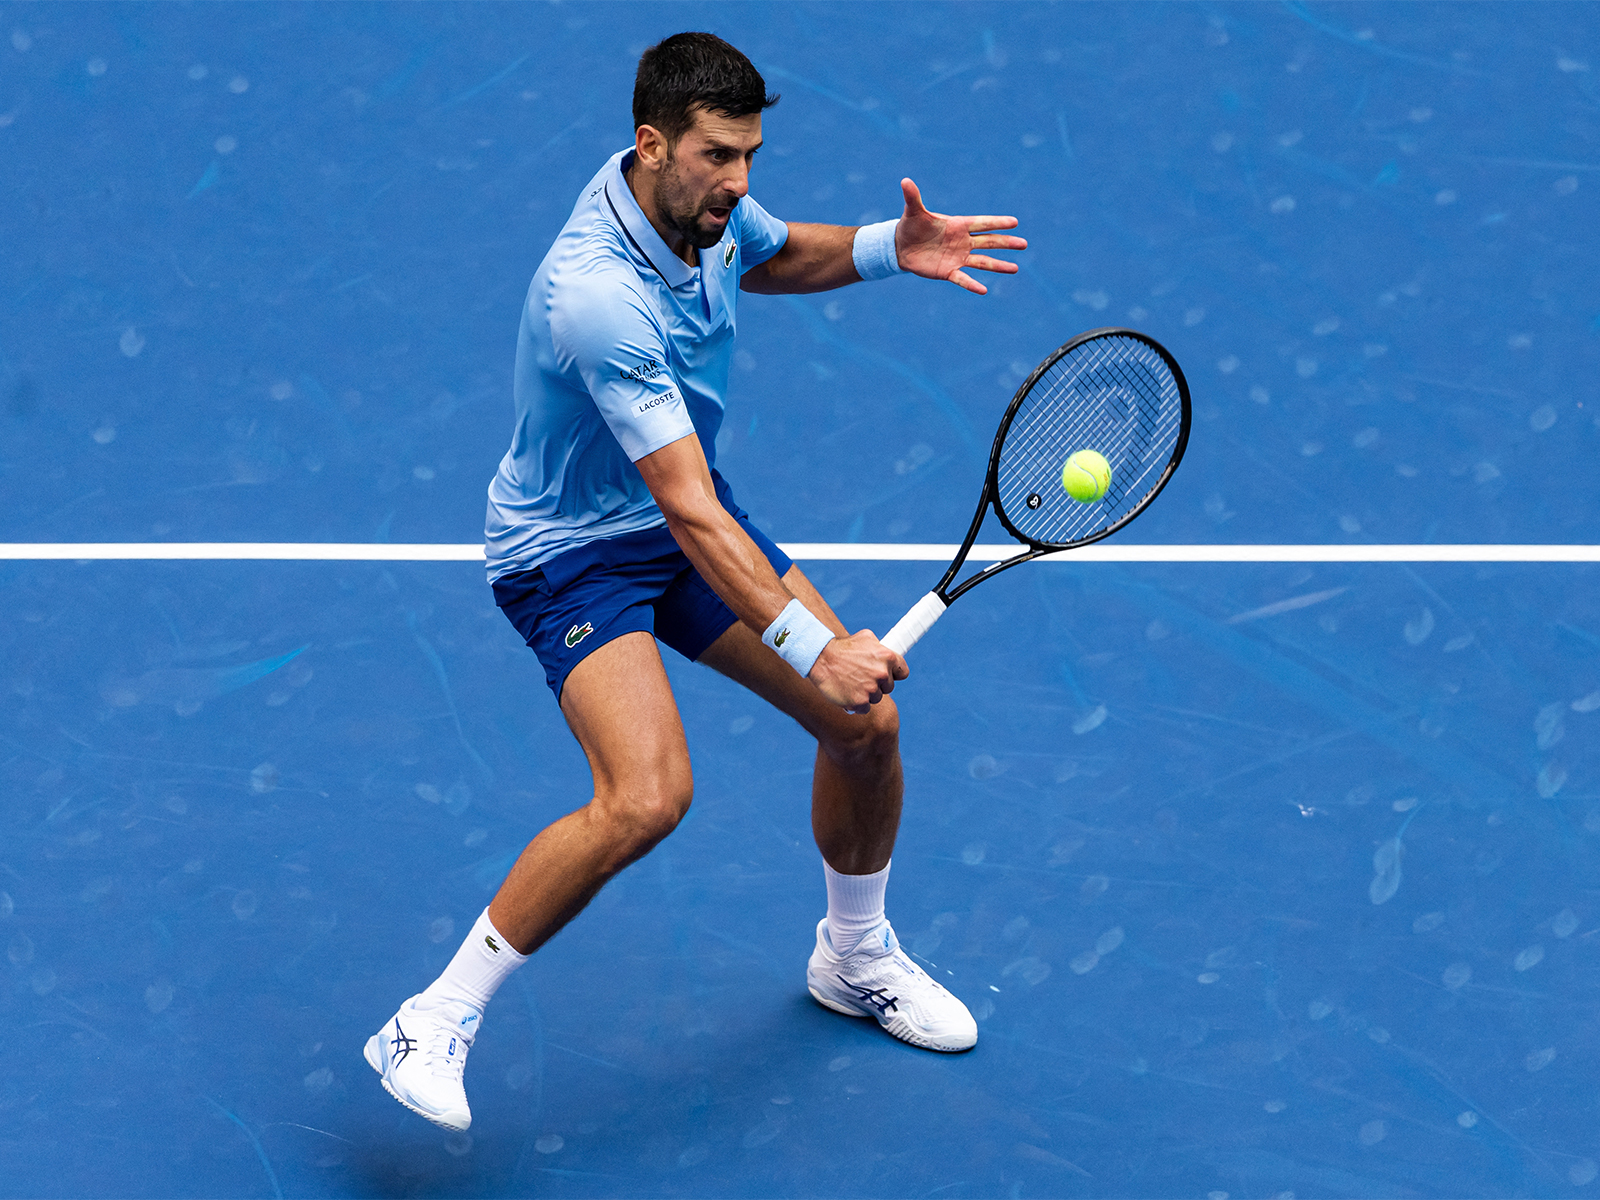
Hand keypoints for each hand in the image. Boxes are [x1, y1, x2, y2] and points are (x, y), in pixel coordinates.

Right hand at [808, 631, 908, 713]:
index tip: (886, 675)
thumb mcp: (865, 637)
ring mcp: (871, 689)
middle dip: (877, 684)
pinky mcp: (860, 702)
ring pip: (876, 698)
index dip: (894, 674)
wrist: (821, 658)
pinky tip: (848, 693)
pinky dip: (857, 704)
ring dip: (866, 694)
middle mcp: (882, 674)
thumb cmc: (843, 647)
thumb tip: (887, 650)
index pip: (903, 672)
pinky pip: (865, 708)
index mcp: (887, 657)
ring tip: (852, 683)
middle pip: (888, 687)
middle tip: (862, 677)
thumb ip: (880, 647)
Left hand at [895, 178, 1026, 294]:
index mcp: (958, 225)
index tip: (1014, 222)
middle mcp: (962, 242)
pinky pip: (963, 279)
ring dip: (998, 265)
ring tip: (1015, 268)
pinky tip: (983, 291)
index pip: (981, 223)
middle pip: (988, 242)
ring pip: (982, 261)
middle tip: (1024, 244)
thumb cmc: (911, 226)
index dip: (997, 223)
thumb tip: (904, 180)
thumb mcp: (913, 211)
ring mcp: (957, 257)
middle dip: (1006, 243)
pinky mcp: (948, 271)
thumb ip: (913, 197)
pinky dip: (972, 285)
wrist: (901, 247)